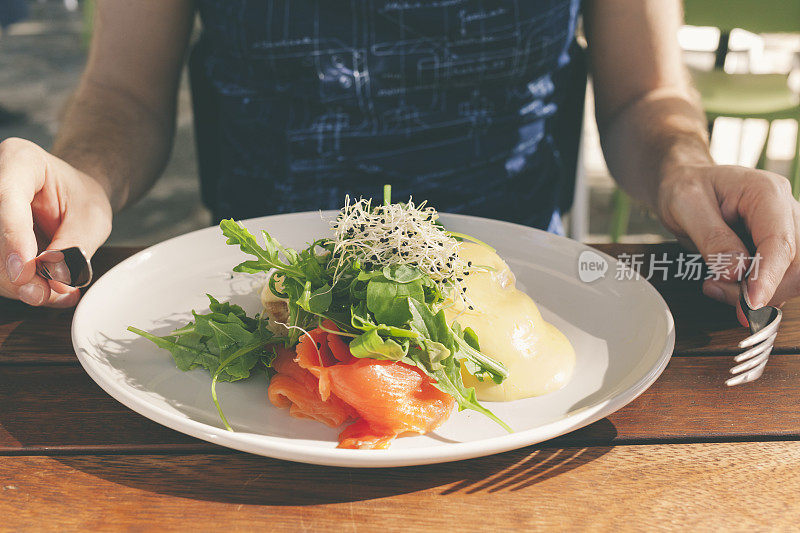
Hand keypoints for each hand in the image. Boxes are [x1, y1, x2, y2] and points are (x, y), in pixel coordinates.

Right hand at [0, 138, 111, 306]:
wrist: (74, 198)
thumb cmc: (82, 198)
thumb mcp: (92, 217)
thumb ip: (74, 245)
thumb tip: (54, 278)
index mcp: (20, 160)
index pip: (7, 197)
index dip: (13, 238)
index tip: (24, 272)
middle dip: (14, 273)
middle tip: (43, 294)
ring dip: (16, 285)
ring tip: (52, 295)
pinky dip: (17, 286)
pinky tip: (45, 293)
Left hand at [657, 163, 798, 320]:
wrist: (684, 184)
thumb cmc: (684, 187)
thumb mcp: (686, 204)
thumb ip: (711, 238)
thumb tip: (736, 271)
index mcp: (766, 193)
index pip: (780, 242)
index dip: (769, 276)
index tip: (750, 302)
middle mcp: (784, 210)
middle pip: (796, 265)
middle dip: (761, 288)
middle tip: (717, 289)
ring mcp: (784, 229)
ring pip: (791, 276)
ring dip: (756, 292)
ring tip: (714, 283)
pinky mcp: (775, 247)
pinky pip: (777, 277)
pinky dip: (753, 290)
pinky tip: (724, 282)